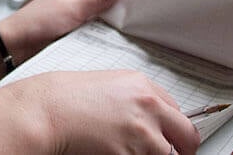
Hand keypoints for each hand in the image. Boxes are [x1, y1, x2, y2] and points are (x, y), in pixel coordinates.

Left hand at [0, 0, 125, 61]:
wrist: (15, 45)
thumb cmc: (41, 22)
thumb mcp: (75, 9)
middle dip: (116, 5)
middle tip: (133, 17)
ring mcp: (72, 14)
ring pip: (97, 15)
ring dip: (108, 21)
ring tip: (124, 30)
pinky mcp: (70, 31)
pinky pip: (90, 29)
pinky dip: (99, 33)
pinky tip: (109, 41)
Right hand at [0, 70, 200, 152]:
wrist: (46, 110)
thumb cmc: (66, 97)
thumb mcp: (108, 85)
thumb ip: (135, 99)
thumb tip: (152, 118)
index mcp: (144, 87)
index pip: (179, 114)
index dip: (178, 132)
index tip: (176, 141)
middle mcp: (148, 108)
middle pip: (187, 137)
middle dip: (183, 151)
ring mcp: (141, 134)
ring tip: (130, 152)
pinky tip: (113, 153)